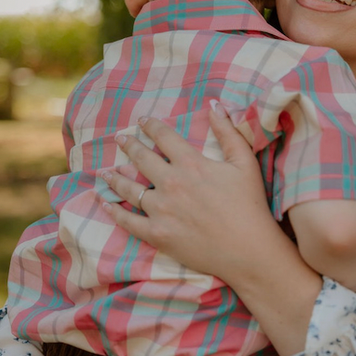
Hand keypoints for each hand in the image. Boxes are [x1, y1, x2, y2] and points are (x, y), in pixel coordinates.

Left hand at [102, 104, 275, 287]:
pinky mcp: (157, 234)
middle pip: (142, 159)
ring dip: (115, 177)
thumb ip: (229, 132)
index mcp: (191, 163)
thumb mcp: (245, 163)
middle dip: (129, 145)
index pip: (164, 137)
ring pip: (129, 188)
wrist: (248, 250)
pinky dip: (114, 211)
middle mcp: (171, 183)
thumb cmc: (250, 205)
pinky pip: (128, 220)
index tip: (142, 122)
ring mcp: (161, 210)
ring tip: (105, 171)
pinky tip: (104, 203)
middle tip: (120, 139)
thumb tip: (215, 105)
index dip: (151, 126)